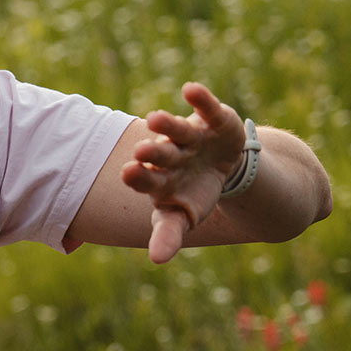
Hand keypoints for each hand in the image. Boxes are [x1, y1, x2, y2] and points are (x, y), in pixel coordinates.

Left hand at [120, 82, 246, 264]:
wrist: (222, 169)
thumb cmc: (193, 193)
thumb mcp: (183, 216)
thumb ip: (169, 234)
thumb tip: (157, 260)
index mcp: (158, 178)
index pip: (145, 179)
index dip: (139, 177)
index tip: (128, 173)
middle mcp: (169, 154)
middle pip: (159, 154)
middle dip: (153, 153)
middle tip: (141, 151)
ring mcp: (190, 136)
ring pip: (177, 130)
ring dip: (167, 125)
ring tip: (154, 118)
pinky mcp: (213, 120)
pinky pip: (206, 108)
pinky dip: (201, 99)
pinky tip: (191, 90)